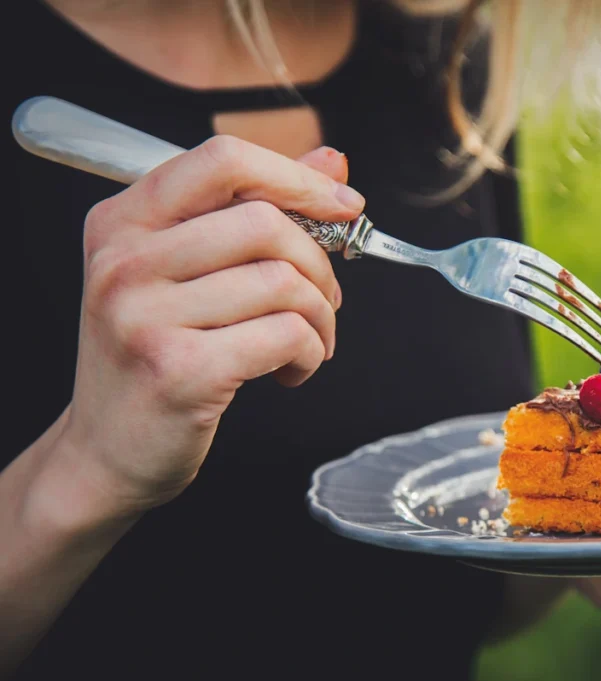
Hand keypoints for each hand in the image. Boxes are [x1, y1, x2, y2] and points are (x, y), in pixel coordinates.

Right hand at [50, 140, 362, 519]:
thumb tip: (330, 162)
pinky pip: (286, 335)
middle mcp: (124, 261)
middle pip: (265, 223)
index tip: (345, 205)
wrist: (106, 450)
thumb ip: (252, 210)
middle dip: (319, 263)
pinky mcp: (179, 371)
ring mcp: (145, 317)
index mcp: (123, 221)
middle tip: (322, 299)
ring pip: (283, 282)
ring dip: (321, 317)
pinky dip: (311, 354)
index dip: (297, 177)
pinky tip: (293, 370)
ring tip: (309, 342)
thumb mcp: (186, 271)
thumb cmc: (156, 353)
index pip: (223, 160)